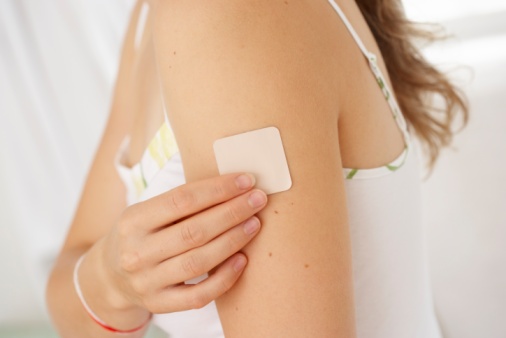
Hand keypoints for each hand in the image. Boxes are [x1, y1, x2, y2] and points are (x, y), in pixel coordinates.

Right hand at [97, 172, 266, 313]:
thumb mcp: (145, 213)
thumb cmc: (139, 236)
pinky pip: (198, 295)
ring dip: (233, 240)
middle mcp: (137, 252)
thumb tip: (231, 185)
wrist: (110, 277)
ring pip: (199, 261)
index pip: (181, 200)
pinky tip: (242, 260)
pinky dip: (224, 278)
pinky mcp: (159, 304)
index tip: (245, 180)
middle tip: (258, 199)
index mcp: (133, 220)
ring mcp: (147, 282)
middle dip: (232, 212)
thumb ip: (179, 203)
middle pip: (194, 230)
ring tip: (255, 224)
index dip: (217, 189)